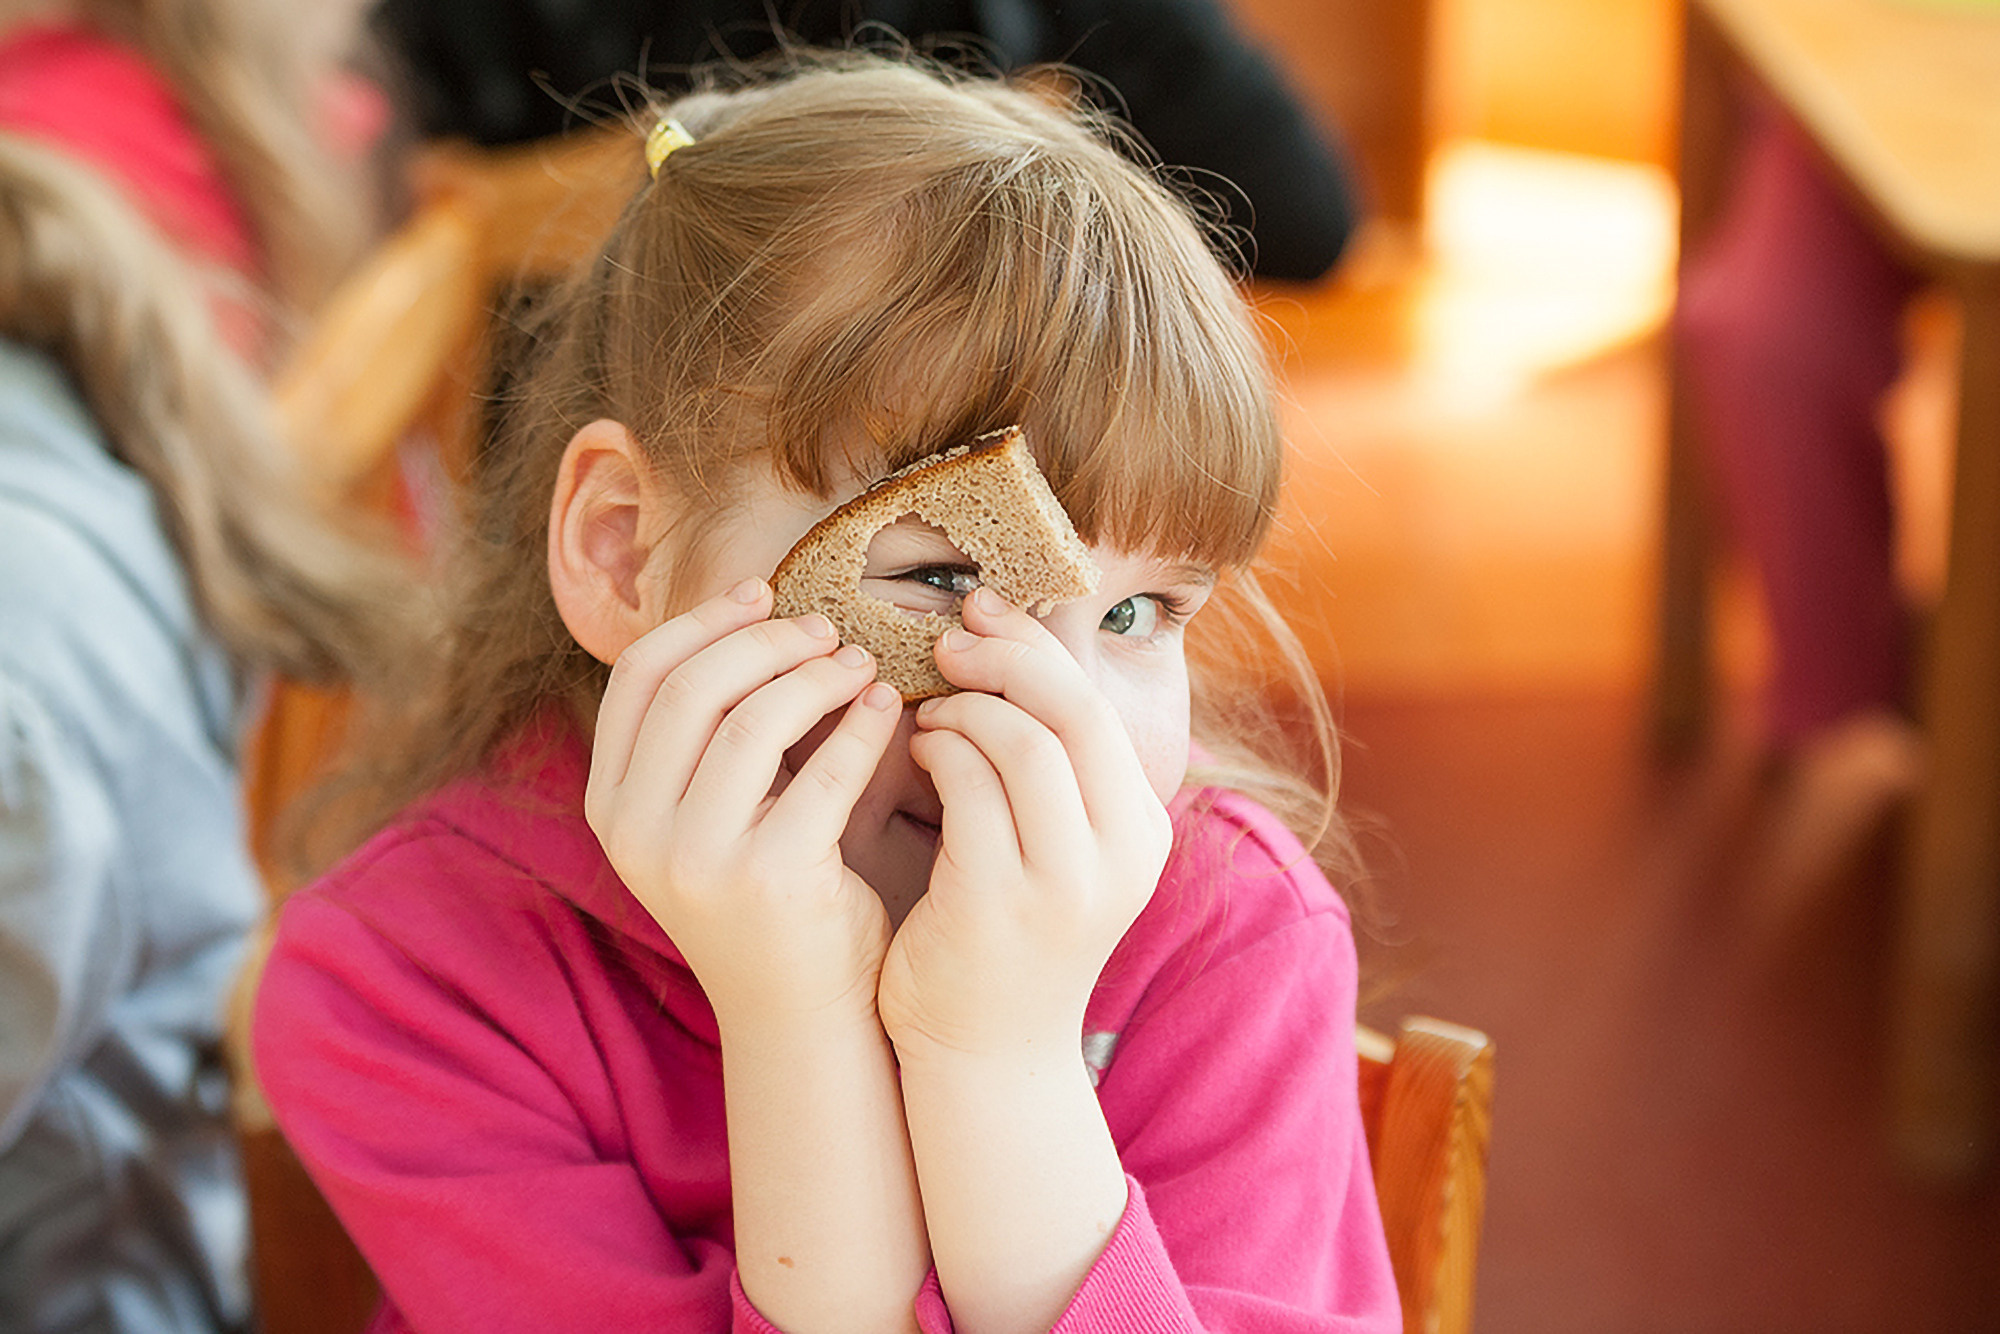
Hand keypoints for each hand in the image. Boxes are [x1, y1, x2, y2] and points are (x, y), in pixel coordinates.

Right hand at [585, 578, 903, 1026]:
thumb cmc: (769, 894)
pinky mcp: (769, 882)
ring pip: (751, 721)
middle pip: (694, 687)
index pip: (640, 676)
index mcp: (611, 805)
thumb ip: (713, 733)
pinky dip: (860, 728)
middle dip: (767, 641)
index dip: (704, 621)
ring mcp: (696, 861)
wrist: (803, 1015)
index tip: (764, 593)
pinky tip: (888, 709)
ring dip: (816, 676)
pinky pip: (822, 773)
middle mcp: (636, 834)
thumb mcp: (712, 813)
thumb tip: (760, 610)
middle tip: (827, 627)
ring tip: (860, 664)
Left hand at [878, 590, 1172, 1064]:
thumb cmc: (1003, 936)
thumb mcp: (1053, 849)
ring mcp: (1067, 882)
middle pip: (1073, 710)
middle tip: (948, 637)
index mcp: (1139, 830)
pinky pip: (971, 790)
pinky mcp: (1002, 903)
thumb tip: (1007, 647)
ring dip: (964, 710)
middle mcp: (1121, 853)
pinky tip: (914, 753)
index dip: (1037, 648)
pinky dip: (938, 752)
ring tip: (927, 712)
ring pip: (1024, 742)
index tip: (982, 611)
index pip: (1097, 707)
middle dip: (1006, 658)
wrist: (985, 1058)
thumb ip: (1047, 768)